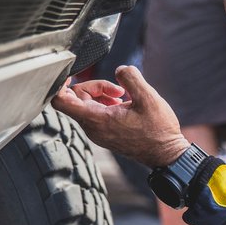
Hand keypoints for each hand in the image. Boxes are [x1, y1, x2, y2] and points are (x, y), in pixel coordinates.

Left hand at [52, 65, 189, 166]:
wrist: (166, 154)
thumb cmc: (158, 131)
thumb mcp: (149, 98)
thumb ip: (131, 78)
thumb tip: (120, 69)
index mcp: (97, 119)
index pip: (61, 101)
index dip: (60, 84)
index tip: (71, 74)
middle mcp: (93, 128)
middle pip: (75, 98)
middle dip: (93, 86)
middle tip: (118, 88)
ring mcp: (98, 132)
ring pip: (85, 105)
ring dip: (101, 94)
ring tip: (123, 95)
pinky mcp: (104, 133)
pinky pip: (94, 113)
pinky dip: (104, 103)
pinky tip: (123, 104)